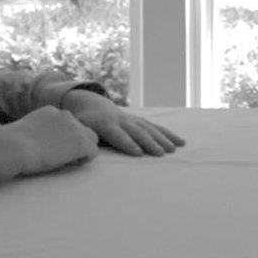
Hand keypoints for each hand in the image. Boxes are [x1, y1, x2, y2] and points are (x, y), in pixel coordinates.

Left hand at [60, 90, 185, 156]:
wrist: (91, 103)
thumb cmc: (82, 121)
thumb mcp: (76, 126)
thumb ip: (80, 135)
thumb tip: (84, 146)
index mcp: (105, 124)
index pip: (118, 134)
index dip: (127, 143)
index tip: (138, 153)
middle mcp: (122, 121)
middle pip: (138, 132)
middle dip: (150, 143)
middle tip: (161, 154)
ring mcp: (133, 120)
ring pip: (150, 129)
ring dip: (162, 139)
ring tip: (172, 150)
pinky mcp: (141, 121)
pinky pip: (157, 128)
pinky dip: (169, 134)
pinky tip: (180, 142)